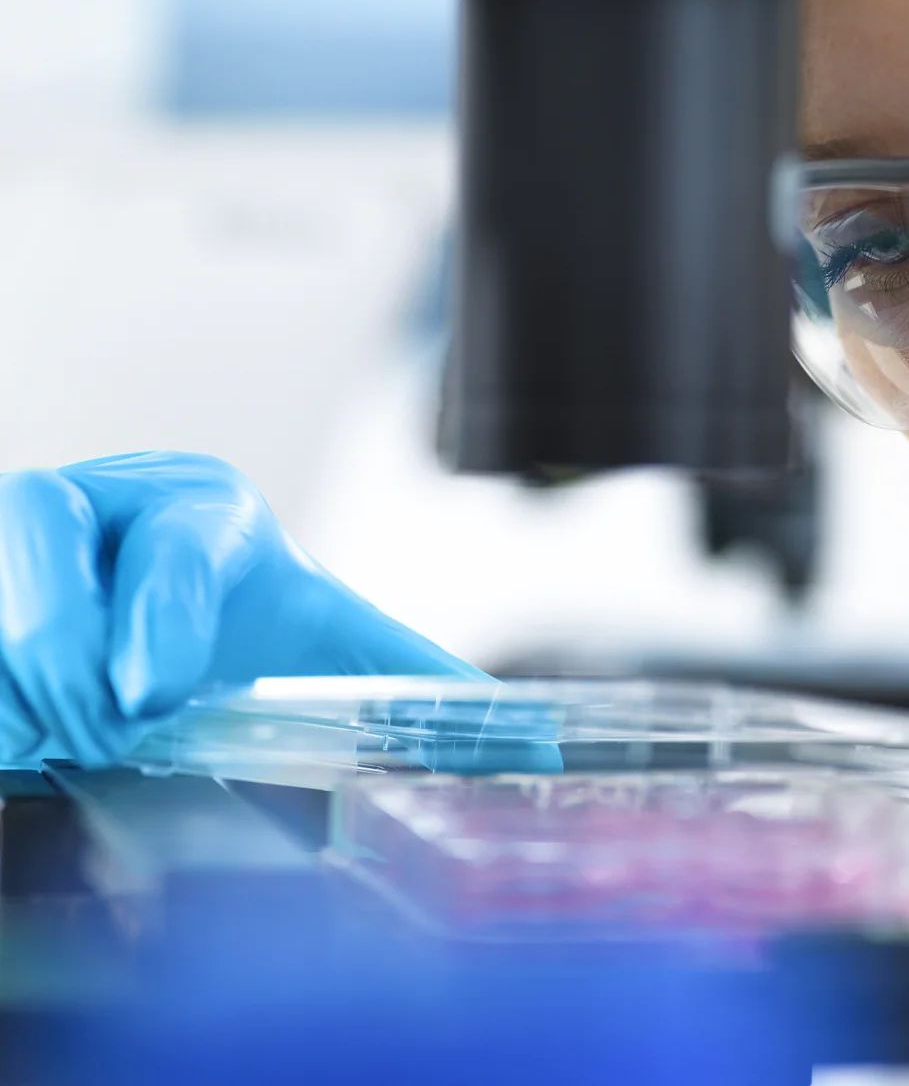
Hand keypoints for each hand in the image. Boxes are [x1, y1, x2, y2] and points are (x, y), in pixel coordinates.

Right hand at [0, 451, 483, 767]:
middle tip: (104, 727)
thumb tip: (529, 734)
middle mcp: (115, 500)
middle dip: (85, 668)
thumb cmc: (228, 615)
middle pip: (70, 567)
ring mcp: (35, 524)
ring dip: (31, 684)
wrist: (123, 602)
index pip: (184, 540)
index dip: (162, 611)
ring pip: (11, 607)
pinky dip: (1, 692)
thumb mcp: (314, 635)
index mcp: (211, 510)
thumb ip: (403, 677)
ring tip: (56, 728)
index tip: (147, 691)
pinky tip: (21, 724)